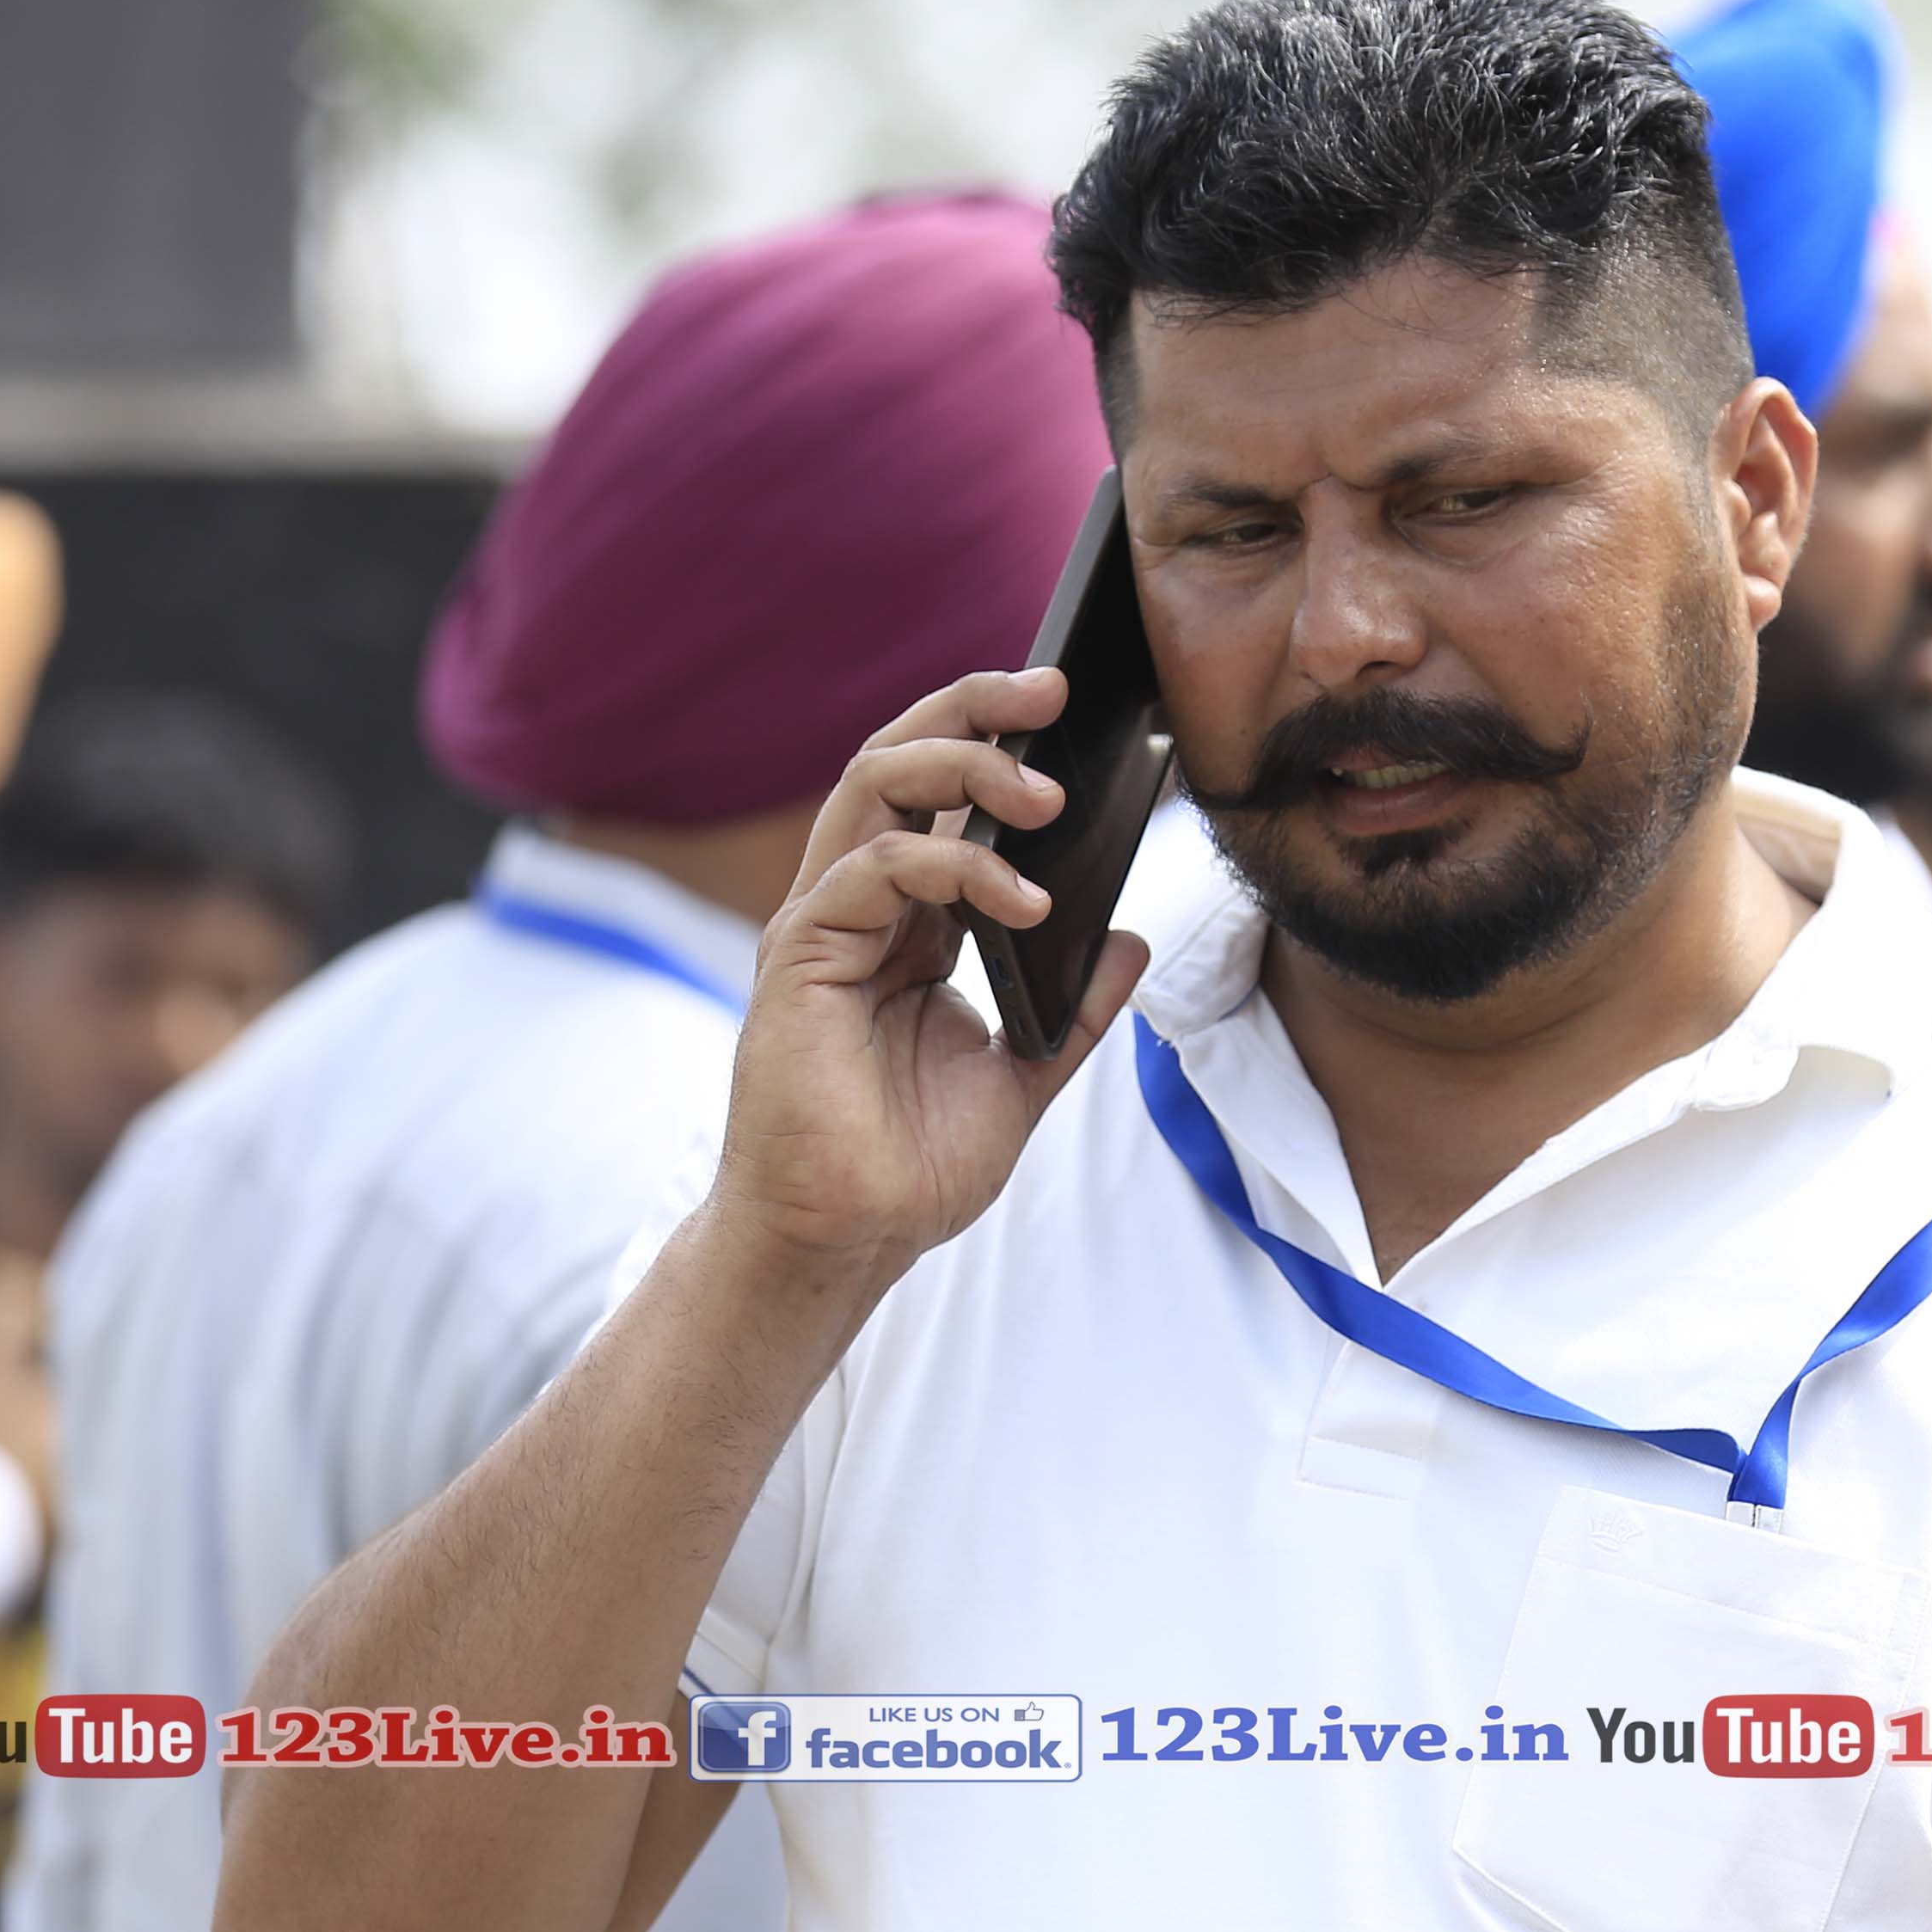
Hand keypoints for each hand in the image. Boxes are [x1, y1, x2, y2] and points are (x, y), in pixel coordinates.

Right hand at [710, 669, 1154, 1290]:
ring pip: (874, 789)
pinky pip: (872, 870)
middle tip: (1050, 693)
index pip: (940, 800)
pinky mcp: (801, 957)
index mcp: (907, 926)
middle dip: (973, 713)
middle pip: (900, 764)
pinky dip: (951, 870)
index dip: (994, 743)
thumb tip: (1131, 940)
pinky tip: (1020, 904)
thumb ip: (1073, 1007)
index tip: (1068, 712)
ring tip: (1047, 799)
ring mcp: (824, 926)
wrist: (846, 1239)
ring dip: (965, 773)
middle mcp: (859, 908)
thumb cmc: (910, 1167)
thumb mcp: (1023, 1076)